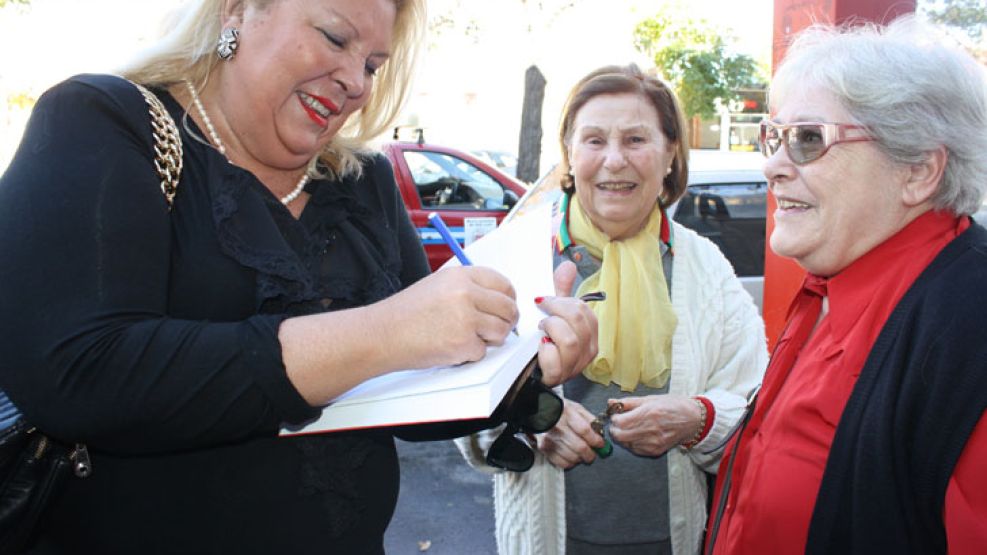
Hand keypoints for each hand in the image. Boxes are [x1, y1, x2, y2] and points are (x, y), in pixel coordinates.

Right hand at [379, 265, 517, 368]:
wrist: (382, 334)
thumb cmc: (406, 313)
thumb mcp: (438, 285)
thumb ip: (469, 288)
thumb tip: (497, 299)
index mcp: (461, 276)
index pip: (503, 284)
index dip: (509, 298)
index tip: (506, 306)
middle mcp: (466, 293)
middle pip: (508, 308)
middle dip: (506, 321)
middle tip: (496, 328)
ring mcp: (466, 319)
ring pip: (501, 331)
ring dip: (490, 339)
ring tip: (468, 337)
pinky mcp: (463, 343)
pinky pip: (482, 352)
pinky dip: (470, 354)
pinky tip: (451, 346)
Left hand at [535, 261, 598, 386]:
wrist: (532, 370)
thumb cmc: (547, 339)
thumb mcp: (555, 313)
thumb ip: (562, 290)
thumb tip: (568, 264)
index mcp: (591, 331)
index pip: (583, 309)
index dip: (561, 302)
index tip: (543, 302)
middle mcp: (589, 349)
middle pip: (577, 320)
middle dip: (554, 313)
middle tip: (541, 316)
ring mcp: (576, 365)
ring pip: (569, 341)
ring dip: (550, 331)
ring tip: (541, 332)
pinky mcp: (561, 377)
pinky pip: (555, 362)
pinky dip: (544, 353)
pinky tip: (539, 350)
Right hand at [535, 399, 605, 468]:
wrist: (537, 412)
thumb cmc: (558, 410)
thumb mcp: (575, 407)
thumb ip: (589, 419)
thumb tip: (600, 433)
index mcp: (566, 413)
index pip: (585, 431)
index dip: (596, 440)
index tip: (600, 444)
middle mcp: (557, 426)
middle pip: (580, 447)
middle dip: (591, 454)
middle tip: (593, 453)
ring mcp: (549, 439)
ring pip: (573, 457)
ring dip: (581, 459)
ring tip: (582, 454)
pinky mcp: (544, 448)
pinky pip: (562, 463)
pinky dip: (571, 463)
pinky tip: (572, 456)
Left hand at [608, 395, 702, 456]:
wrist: (693, 420)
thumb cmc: (672, 406)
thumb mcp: (650, 399)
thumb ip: (628, 402)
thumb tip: (610, 402)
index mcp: (648, 414)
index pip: (619, 422)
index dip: (614, 418)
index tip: (617, 414)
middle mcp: (650, 430)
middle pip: (619, 435)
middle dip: (615, 428)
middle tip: (619, 422)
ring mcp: (653, 443)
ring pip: (625, 444)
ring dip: (623, 436)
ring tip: (630, 428)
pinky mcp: (655, 451)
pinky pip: (635, 449)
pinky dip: (631, 443)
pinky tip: (637, 435)